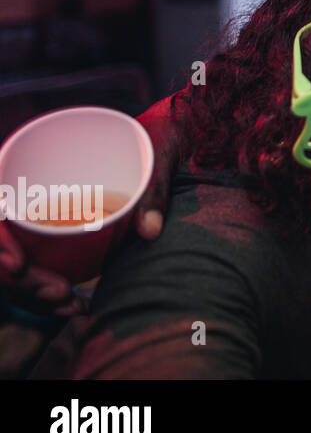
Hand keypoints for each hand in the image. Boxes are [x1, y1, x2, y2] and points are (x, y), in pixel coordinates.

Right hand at [0, 93, 180, 315]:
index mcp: (39, 164)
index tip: (18, 265)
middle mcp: (31, 193)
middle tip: (61, 292)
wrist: (171, 130)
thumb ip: (153, 190)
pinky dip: (45, 288)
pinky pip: (35, 266)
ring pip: (15, 264)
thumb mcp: (158, 153)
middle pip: (3, 247)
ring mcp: (40, 214)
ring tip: (70, 302)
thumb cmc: (158, 134)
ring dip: (32, 291)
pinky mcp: (57, 232)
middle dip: (21, 279)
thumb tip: (150, 232)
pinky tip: (73, 301)